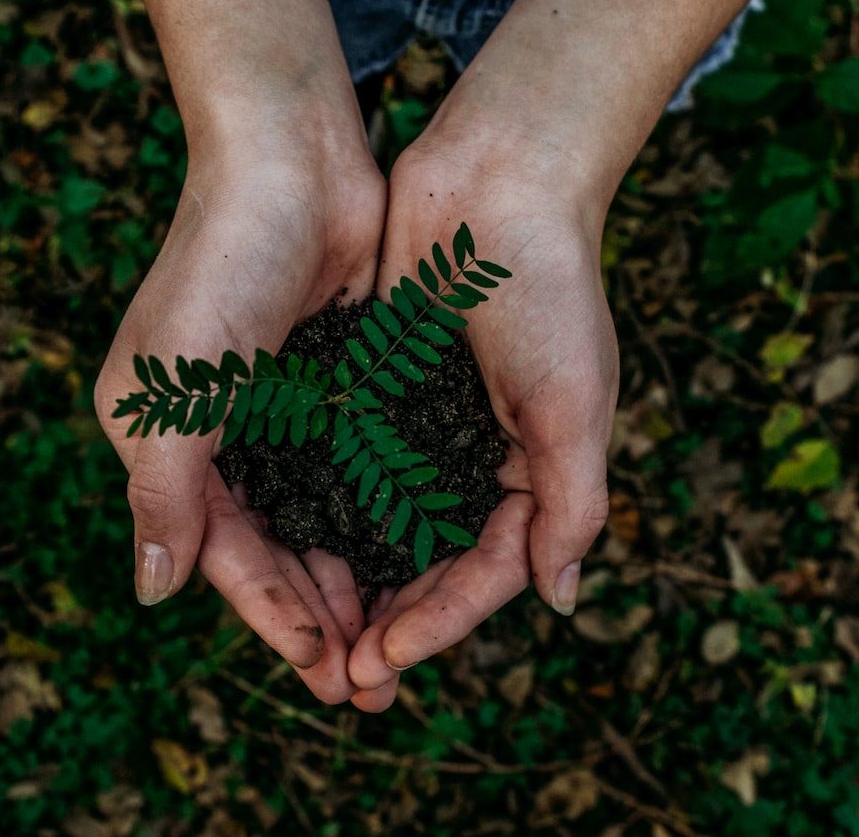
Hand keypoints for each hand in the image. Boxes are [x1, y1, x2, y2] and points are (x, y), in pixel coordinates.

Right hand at [95, 139, 383, 703]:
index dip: (272, 616)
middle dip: (320, 617)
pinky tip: (416, 559)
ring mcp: (279, 409)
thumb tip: (153, 594)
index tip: (324, 672)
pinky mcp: (334, 383)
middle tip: (371, 684)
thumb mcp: (176, 389)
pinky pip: (357, 470)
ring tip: (398, 641)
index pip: (223, 553)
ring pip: (320, 519)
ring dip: (355, 579)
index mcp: (165, 440)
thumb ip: (165, 494)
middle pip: (274, 548)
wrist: (292, 158)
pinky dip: (380, 517)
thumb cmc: (221, 265)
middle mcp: (219, 434)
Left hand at [346, 135, 616, 710]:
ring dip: (349, 582)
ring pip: (380, 526)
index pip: (484, 572)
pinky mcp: (376, 388)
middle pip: (428, 564)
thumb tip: (559, 601)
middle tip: (340, 678)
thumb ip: (571, 503)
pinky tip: (284, 545)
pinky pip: (346, 464)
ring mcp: (423, 425)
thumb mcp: (574, 402)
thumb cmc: (549, 288)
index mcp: (532, 472)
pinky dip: (322, 508)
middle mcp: (474, 459)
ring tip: (309, 635)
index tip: (383, 661)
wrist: (498, 179)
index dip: (437, 623)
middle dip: (388, 623)